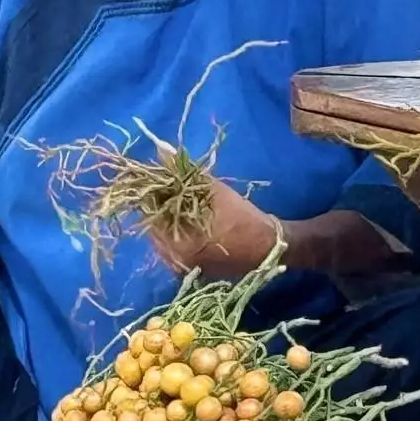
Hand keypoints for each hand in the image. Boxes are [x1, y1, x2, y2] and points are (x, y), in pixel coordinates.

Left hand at [152, 176, 281, 280]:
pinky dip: (177, 232)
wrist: (270, 247)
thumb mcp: (214, 191)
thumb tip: (161, 149)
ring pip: (163, 237)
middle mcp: (174, 261)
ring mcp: (183, 268)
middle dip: (159, 207)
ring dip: (168, 219)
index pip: (149, 214)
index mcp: (176, 245)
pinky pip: (174, 247)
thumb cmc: (242, 219)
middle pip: (153, 227)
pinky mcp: (192, 270)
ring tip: (181, 203)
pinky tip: (189, 219)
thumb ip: (184, 172)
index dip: (153, 194)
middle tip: (171, 190)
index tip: (162, 181)